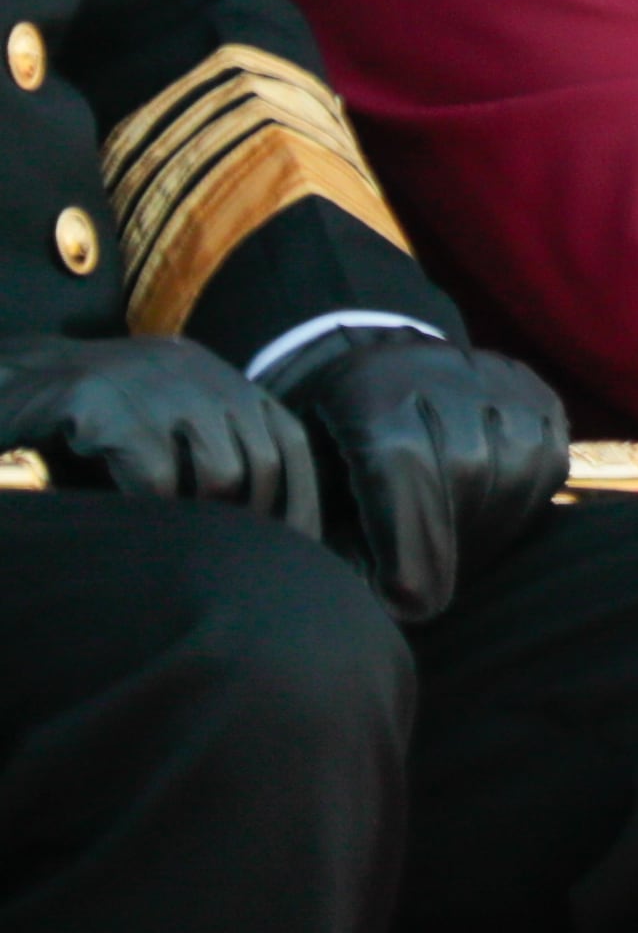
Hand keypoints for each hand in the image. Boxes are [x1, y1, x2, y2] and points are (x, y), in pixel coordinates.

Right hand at [0, 336, 315, 530]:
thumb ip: (227, 438)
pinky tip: (138, 514)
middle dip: (256, 517)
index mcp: (229, 380)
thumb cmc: (119, 410)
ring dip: (204, 513)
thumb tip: (276, 514)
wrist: (39, 376)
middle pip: (263, 462)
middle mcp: (210, 380)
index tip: (304, 544)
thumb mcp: (183, 407)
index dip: (302, 494)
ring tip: (179, 527)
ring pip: (221, 474)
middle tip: (238, 556)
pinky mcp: (124, 413)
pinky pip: (162, 480)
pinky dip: (156, 507)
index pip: (291, 438)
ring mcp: (169, 393)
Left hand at [266, 330, 571, 622]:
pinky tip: (484, 523)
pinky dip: (521, 505)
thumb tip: (366, 595)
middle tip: (427, 594)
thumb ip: (327, 521)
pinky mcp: (538, 395)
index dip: (408, 541)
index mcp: (370, 389)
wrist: (373, 359)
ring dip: (487, 531)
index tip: (408, 601)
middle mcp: (442, 373)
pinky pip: (547, 463)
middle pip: (465, 473)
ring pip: (515, 470)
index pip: (402, 467)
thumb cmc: (325, 431)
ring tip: (455, 560)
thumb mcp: (304, 465)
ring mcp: (499, 379)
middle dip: (447, 547)